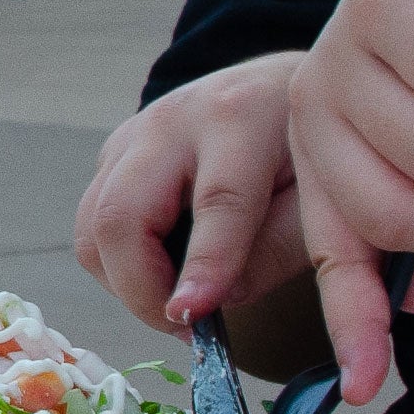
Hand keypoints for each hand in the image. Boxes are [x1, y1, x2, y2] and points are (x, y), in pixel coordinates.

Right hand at [73, 51, 310, 334]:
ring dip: (126, 281)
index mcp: (239, 117)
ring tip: (178, 302)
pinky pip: (92, 224)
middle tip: (185, 325)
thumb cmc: (305, 149)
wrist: (277, 88)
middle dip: (141, 288)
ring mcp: (132, 133)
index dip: (204, 267)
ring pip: (92, 226)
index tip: (194, 317)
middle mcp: (172, 119)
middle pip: (121, 214)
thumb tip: (216, 301)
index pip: (216, 201)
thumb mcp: (320, 196)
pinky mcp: (112, 154)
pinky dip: (119, 263)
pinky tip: (165, 271)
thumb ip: (277, 249)